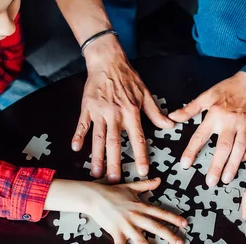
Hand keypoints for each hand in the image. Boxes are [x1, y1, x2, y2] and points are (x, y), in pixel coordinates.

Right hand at [71, 47, 173, 182]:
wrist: (108, 60)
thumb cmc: (128, 77)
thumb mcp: (145, 94)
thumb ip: (156, 112)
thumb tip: (170, 125)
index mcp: (131, 113)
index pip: (138, 139)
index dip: (140, 156)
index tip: (142, 171)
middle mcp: (115, 114)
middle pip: (115, 143)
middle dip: (115, 163)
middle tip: (115, 181)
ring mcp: (100, 112)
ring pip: (98, 138)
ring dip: (97, 156)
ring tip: (96, 173)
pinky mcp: (87, 107)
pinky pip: (82, 124)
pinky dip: (78, 136)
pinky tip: (76, 148)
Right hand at [84, 178, 187, 243]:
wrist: (94, 196)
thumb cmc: (111, 191)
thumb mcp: (131, 186)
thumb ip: (146, 185)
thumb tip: (159, 180)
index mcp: (141, 206)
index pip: (160, 213)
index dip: (173, 218)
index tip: (184, 224)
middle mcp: (136, 216)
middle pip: (155, 227)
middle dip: (169, 236)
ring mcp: (126, 225)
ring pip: (141, 240)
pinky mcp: (115, 232)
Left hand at [169, 72, 245, 186]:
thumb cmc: (228, 89)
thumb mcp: (206, 96)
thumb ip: (190, 109)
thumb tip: (173, 116)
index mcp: (215, 115)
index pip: (200, 136)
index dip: (192, 151)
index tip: (186, 164)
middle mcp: (230, 122)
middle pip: (223, 148)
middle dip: (216, 166)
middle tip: (210, 181)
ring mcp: (245, 125)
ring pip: (239, 149)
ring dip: (233, 165)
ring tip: (226, 179)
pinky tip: (241, 162)